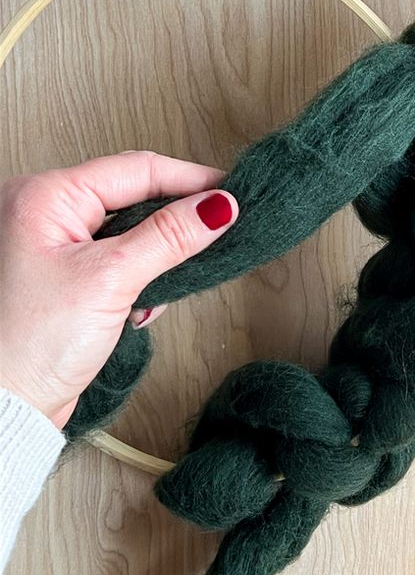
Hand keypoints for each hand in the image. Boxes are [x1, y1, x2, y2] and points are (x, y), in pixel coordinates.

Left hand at [0, 150, 238, 430]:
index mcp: (45, 196)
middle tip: (219, 227)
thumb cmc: (30, 344)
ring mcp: (53, 244)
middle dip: (174, 219)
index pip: (136, 169)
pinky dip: (138, 278)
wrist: (6, 406)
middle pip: (133, 194)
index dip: (190, 179)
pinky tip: (140, 308)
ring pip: (129, 229)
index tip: (233, 192)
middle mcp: (45, 211)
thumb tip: (217, 207)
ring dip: (157, 256)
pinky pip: (117, 258)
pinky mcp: (63, 275)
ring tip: (173, 279)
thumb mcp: (111, 280)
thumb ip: (169, 237)